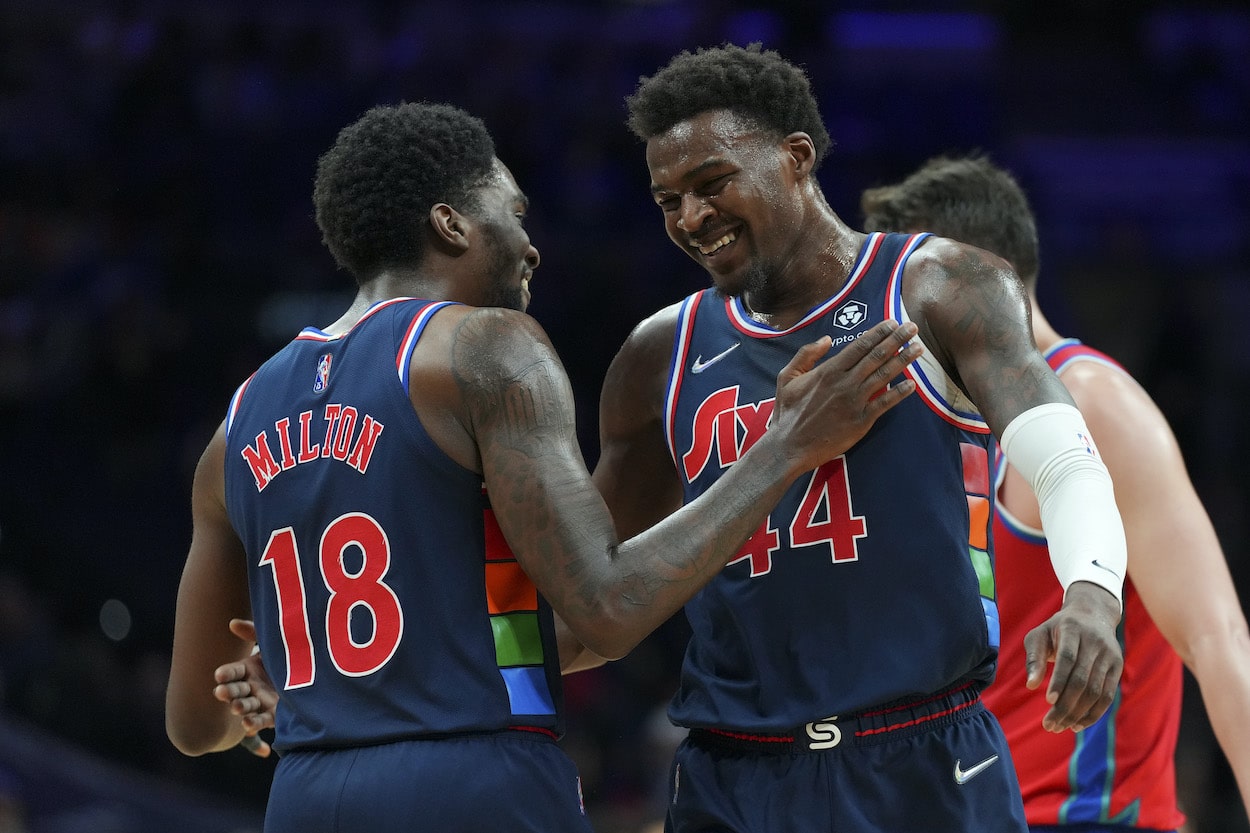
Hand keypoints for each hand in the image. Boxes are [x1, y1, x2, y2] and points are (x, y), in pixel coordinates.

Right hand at [213, 618, 278, 756]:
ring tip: (236, 706)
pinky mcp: (273, 715)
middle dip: (228, 691)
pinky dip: (254, 723)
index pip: (232, 672)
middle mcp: (251, 687)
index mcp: (248, 669)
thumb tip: (232, 623)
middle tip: (221, 691)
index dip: (226, 673)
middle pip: (236, 690)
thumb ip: (253, 632)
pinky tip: (248, 724)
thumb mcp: (272, 642)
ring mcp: (261, 702)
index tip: (219, 674)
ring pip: (246, 706)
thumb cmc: (289, 654)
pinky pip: (261, 720)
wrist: (315, 672)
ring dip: (240, 707)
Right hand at [772, 319, 920, 470]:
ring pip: (884, 376)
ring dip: (903, 360)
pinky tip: (911, 384)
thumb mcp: (787, 377)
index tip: (893, 322)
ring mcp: (854, 402)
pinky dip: (899, 393)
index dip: (878, 332)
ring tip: (918, 348)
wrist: (790, 446)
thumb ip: (806, 355)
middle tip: (913, 328)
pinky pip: (884, 404)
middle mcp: (845, 383)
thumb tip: (826, 339)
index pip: (859, 346)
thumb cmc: (788, 412)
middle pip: (876, 356)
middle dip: (897, 340)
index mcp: (828, 371)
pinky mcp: (861, 421)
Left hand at [1023, 581, 1122, 731]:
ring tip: (1059, 727)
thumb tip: (1031, 685)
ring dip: (1077, 713)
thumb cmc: (1057, 629)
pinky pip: (1107, 696)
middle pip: (1082, 680)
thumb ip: (1033, 658)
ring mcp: (1109, 655)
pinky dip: (1093, 713)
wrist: (1092, 615)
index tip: (1047, 700)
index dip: (1059, 680)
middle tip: (1049, 725)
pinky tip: (1077, 725)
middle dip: (1065, 705)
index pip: (1068, 658)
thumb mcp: (1039, 636)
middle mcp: (1095, 642)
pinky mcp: (1117, 667)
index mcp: (1073, 629)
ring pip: (1096, 691)